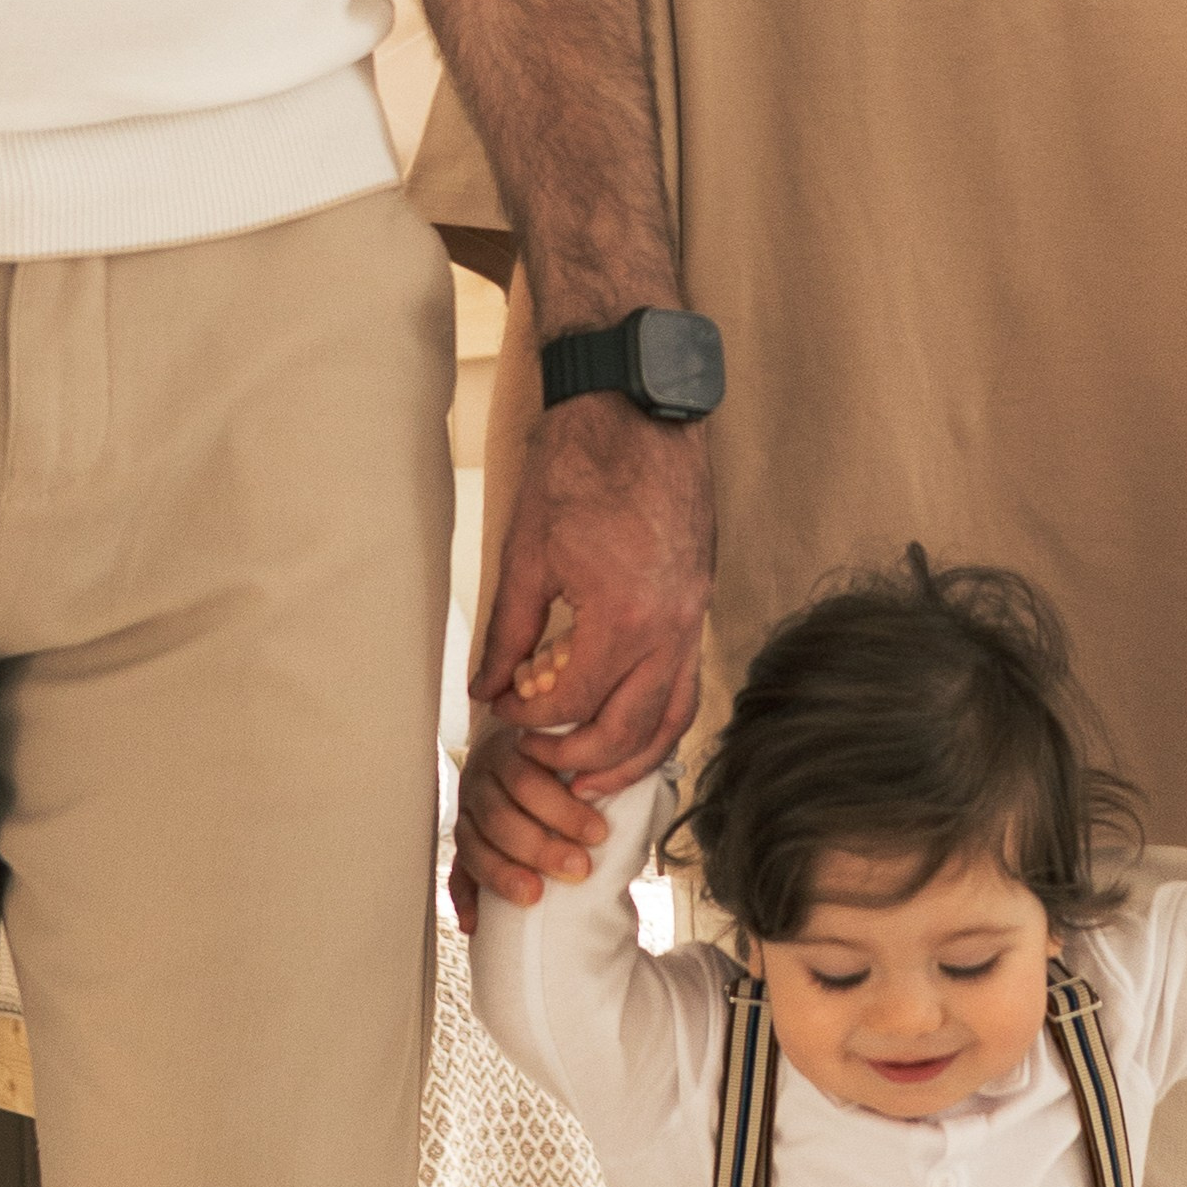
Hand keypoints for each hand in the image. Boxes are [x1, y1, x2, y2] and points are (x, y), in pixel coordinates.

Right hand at [448, 723, 618, 936]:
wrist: (532, 758)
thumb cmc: (568, 763)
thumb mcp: (582, 754)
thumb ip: (600, 768)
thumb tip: (648, 791)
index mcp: (513, 752)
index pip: (527, 779)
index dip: (562, 810)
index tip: (599, 835)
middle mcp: (482, 779)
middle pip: (499, 815)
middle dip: (540, 847)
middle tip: (580, 869)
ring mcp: (468, 813)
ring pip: (473, 844)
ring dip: (502, 874)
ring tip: (533, 896)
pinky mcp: (465, 845)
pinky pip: (456, 873)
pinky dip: (465, 899)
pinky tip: (475, 923)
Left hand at [474, 388, 711, 785]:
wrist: (636, 406)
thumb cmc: (578, 466)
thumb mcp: (526, 552)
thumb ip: (507, 631)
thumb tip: (486, 687)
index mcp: (623, 617)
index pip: (574, 700)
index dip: (533, 716)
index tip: (504, 711)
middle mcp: (670, 628)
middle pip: (629, 728)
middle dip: (581, 758)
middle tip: (541, 762)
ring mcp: (693, 618)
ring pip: (672, 717)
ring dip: (632, 757)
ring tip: (593, 779)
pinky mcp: (700, 604)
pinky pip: (687, 683)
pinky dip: (660, 718)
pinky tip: (631, 728)